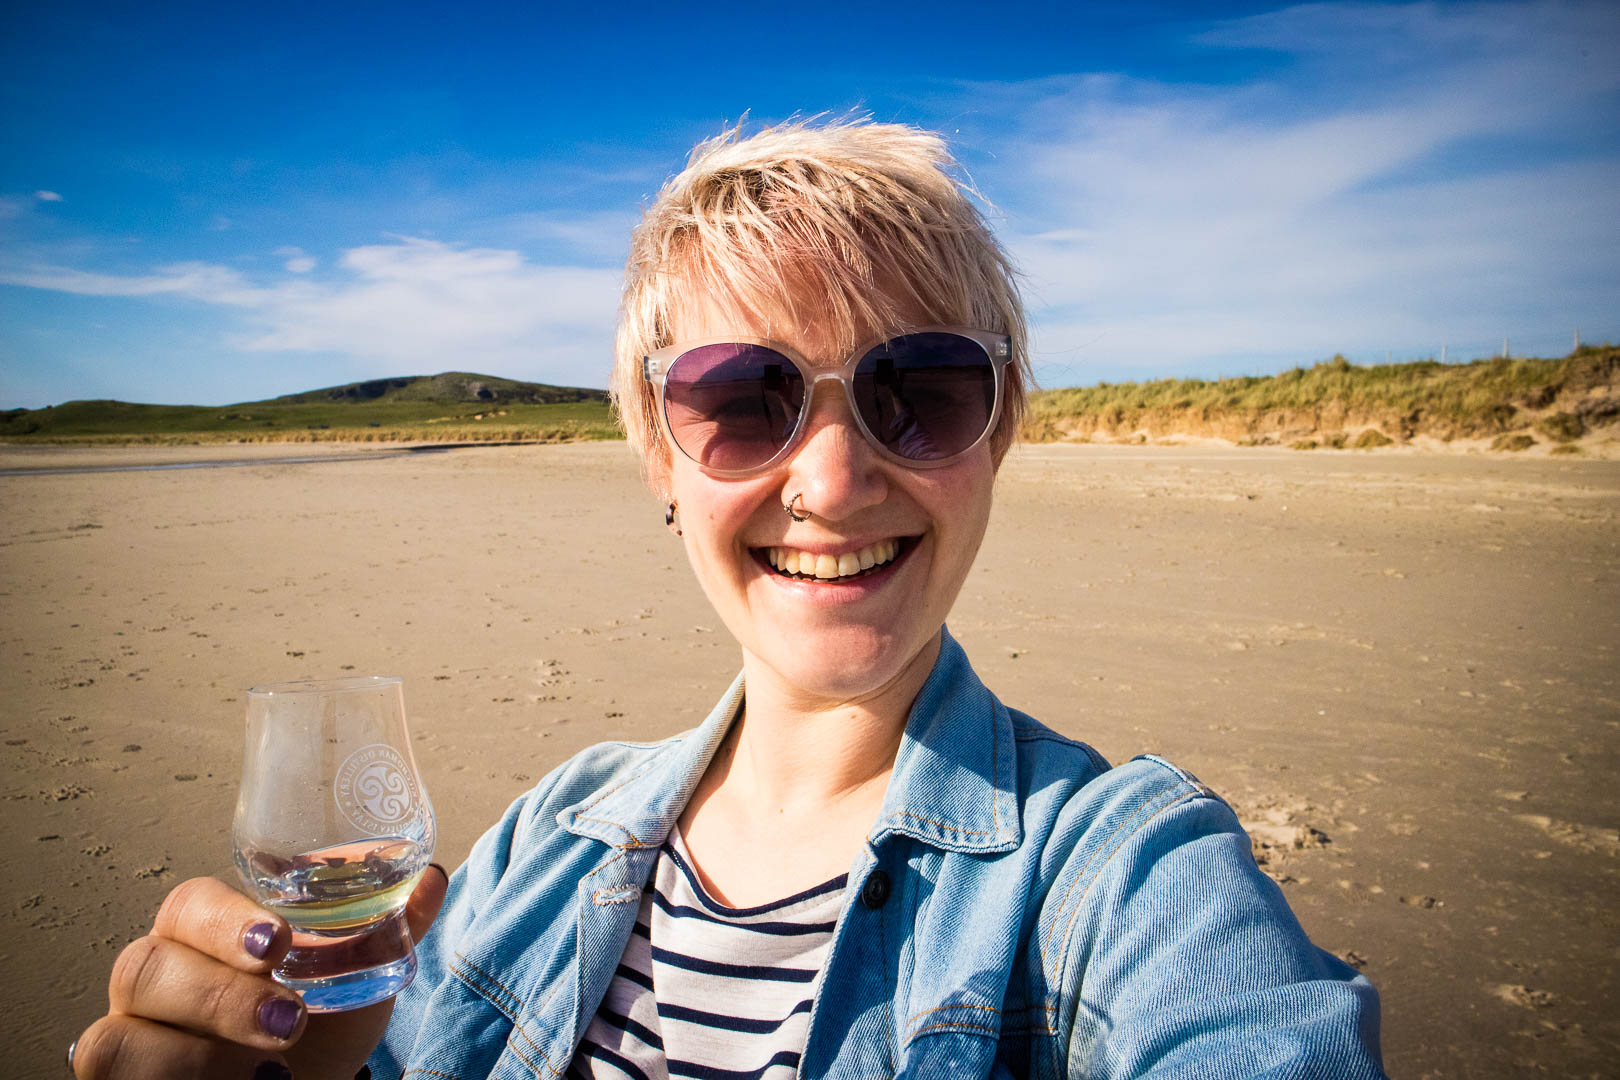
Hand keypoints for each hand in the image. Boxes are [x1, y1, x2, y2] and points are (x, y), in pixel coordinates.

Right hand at [73, 866, 447, 1079]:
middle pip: (146, 966)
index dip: (224, 922)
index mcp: (202, 931)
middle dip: (220, 998)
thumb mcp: (358, 982)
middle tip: (290, 1022)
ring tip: (270, 1074)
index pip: (190, 904)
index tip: (277, 944)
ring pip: (119, 1037)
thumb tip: (432, 878)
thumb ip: (390, 929)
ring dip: (199, 1059)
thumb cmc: (315, 1028)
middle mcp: (152, 975)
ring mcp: (126, 1034)